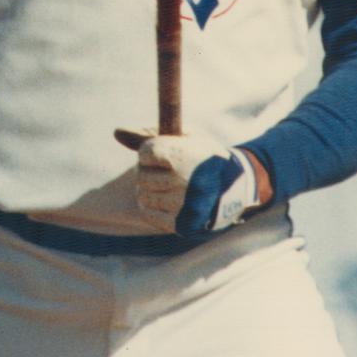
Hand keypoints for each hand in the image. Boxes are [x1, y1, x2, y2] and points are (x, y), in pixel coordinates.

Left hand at [116, 128, 263, 235]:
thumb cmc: (205, 157)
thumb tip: (116, 132)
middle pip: (142, 175)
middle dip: (150, 171)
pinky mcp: (183, 224)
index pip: (144, 152)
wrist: (240, 186)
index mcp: (183, 156)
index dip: (150, 152)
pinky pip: (148, 214)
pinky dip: (152, 207)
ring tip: (169, 186)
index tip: (164, 155)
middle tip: (169, 172)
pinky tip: (167, 201)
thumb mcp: (184, 137)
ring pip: (142, 195)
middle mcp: (183, 181)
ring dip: (150, 190)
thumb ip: (148, 135)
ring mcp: (183, 205)